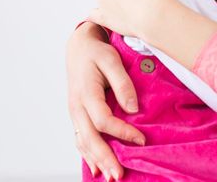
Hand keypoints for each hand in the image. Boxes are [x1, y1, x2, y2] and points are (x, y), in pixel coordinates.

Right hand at [66, 22, 145, 179]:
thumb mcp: (112, 60)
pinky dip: (87, 154)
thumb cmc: (96, 53)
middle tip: (119, 175)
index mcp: (86, 93)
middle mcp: (77, 107)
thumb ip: (122, 84)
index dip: (122, 132)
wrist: (79, 48)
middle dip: (105, 158)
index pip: (103, 120)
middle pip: (90, 138)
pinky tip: (96, 167)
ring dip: (96, 161)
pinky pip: (80, 138)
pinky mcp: (77, 115)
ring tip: (110, 177)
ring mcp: (75, 113)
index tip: (141, 139)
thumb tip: (132, 108)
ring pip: (83, 142)